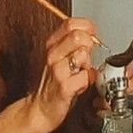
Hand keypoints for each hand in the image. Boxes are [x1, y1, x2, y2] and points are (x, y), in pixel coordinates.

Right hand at [28, 17, 100, 132]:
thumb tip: (91, 34)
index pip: (70, 24)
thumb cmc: (53, 83)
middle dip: (89, 47)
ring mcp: (57, 70)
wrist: (41, 108)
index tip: (91, 35)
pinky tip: (79, 86)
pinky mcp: (64, 87)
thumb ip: (73, 45)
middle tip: (86, 59)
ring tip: (80, 74)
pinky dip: (86, 82)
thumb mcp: (59, 58)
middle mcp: (53, 55)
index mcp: (52, 45)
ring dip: (88, 66)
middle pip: (78, 36)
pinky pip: (85, 77)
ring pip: (83, 55)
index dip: (86, 27)